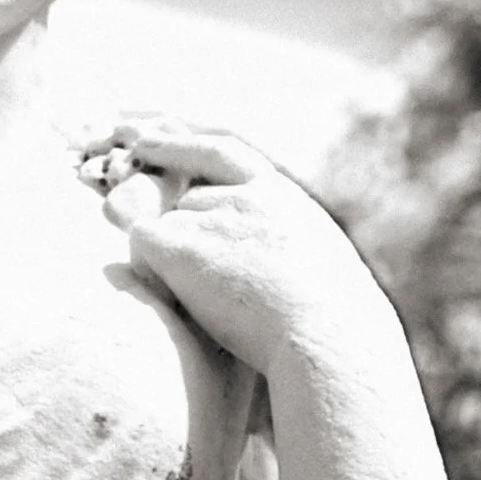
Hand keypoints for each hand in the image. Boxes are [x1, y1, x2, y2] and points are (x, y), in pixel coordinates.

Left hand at [82, 115, 373, 377]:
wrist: (328, 339)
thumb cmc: (336, 326)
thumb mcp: (324, 270)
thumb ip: (289, 250)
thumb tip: (272, 266)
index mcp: (285, 199)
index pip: (224, 154)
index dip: (180, 145)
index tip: (145, 140)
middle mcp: (247, 196)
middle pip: (189, 203)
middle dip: (183, 232)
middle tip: (179, 252)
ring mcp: (215, 216)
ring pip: (170, 229)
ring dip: (178, 262)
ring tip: (221, 306)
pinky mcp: (184, 244)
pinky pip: (144, 244)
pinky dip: (152, 268)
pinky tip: (185, 300)